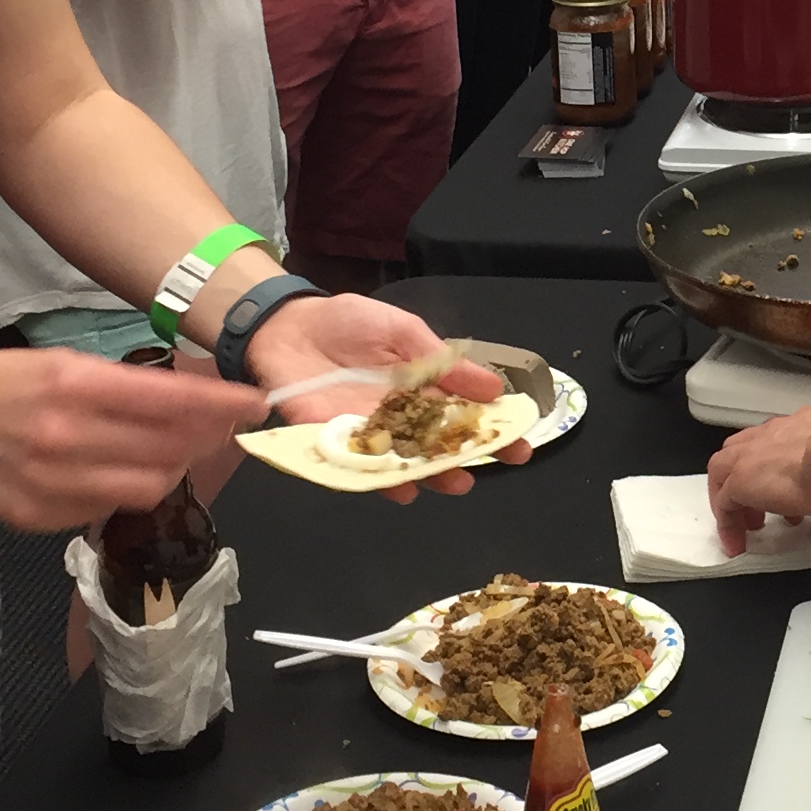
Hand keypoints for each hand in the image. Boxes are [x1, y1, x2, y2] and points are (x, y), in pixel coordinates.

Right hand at [0, 348, 263, 531]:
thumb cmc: (10, 382)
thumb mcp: (69, 362)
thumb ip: (130, 388)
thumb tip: (199, 405)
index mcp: (74, 385)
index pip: (169, 401)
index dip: (222, 405)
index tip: (258, 403)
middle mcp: (63, 436)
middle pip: (167, 452)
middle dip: (206, 439)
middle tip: (222, 427)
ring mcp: (48, 483)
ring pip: (146, 488)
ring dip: (172, 469)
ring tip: (175, 450)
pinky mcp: (37, 516)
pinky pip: (107, 509)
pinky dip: (126, 491)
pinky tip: (119, 470)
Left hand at [242, 295, 518, 501]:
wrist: (288, 325)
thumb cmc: (350, 322)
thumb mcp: (404, 331)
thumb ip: (442, 361)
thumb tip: (493, 388)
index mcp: (422, 389)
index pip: (464, 415)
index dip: (494, 431)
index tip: (521, 445)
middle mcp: (399, 417)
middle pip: (435, 447)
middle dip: (462, 461)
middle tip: (485, 472)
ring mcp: (366, 432)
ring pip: (402, 462)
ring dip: (427, 476)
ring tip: (451, 483)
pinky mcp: (331, 440)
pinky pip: (358, 466)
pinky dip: (379, 481)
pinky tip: (401, 489)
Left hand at [708, 405, 810, 553]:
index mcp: (801, 427)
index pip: (777, 444)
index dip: (775, 470)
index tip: (784, 497)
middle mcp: (774, 431)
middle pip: (743, 449)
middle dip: (746, 478)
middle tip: (759, 509)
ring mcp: (753, 451)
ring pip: (725, 467)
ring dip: (734, 495)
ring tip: (748, 525)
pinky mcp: (740, 479)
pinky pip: (724, 501)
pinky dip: (728, 521)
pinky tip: (737, 541)